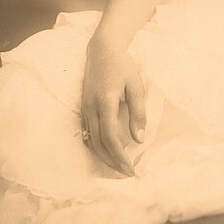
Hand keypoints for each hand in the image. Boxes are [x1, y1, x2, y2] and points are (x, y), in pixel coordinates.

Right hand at [81, 34, 145, 175]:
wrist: (103, 50)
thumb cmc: (123, 66)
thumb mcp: (136, 85)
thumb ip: (138, 112)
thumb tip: (139, 139)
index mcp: (105, 102)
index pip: (110, 138)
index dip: (120, 156)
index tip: (131, 169)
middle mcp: (91, 108)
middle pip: (98, 144)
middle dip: (112, 162)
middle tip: (127, 173)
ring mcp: (85, 109)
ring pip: (91, 141)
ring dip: (104, 157)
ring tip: (119, 166)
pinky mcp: (84, 108)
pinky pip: (88, 133)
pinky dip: (97, 147)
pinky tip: (107, 152)